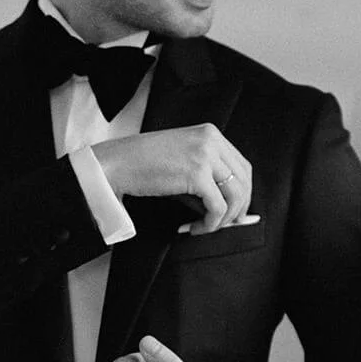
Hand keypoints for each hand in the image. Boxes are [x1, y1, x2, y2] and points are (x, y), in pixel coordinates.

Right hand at [91, 125, 251, 231]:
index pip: (242, 165)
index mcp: (210, 133)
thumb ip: (207, 172)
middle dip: (239, 207)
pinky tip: (196, 228)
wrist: (117, 163)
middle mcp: (211, 140)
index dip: (243, 192)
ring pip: (235, 195)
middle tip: (228, 224)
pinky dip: (210, 224)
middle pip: (244, 180)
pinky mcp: (197, 174)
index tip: (236, 210)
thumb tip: (228, 203)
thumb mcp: (182, 158)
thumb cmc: (143, 163)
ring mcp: (205, 155)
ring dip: (224, 218)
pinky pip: (217, 207)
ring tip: (207, 227)